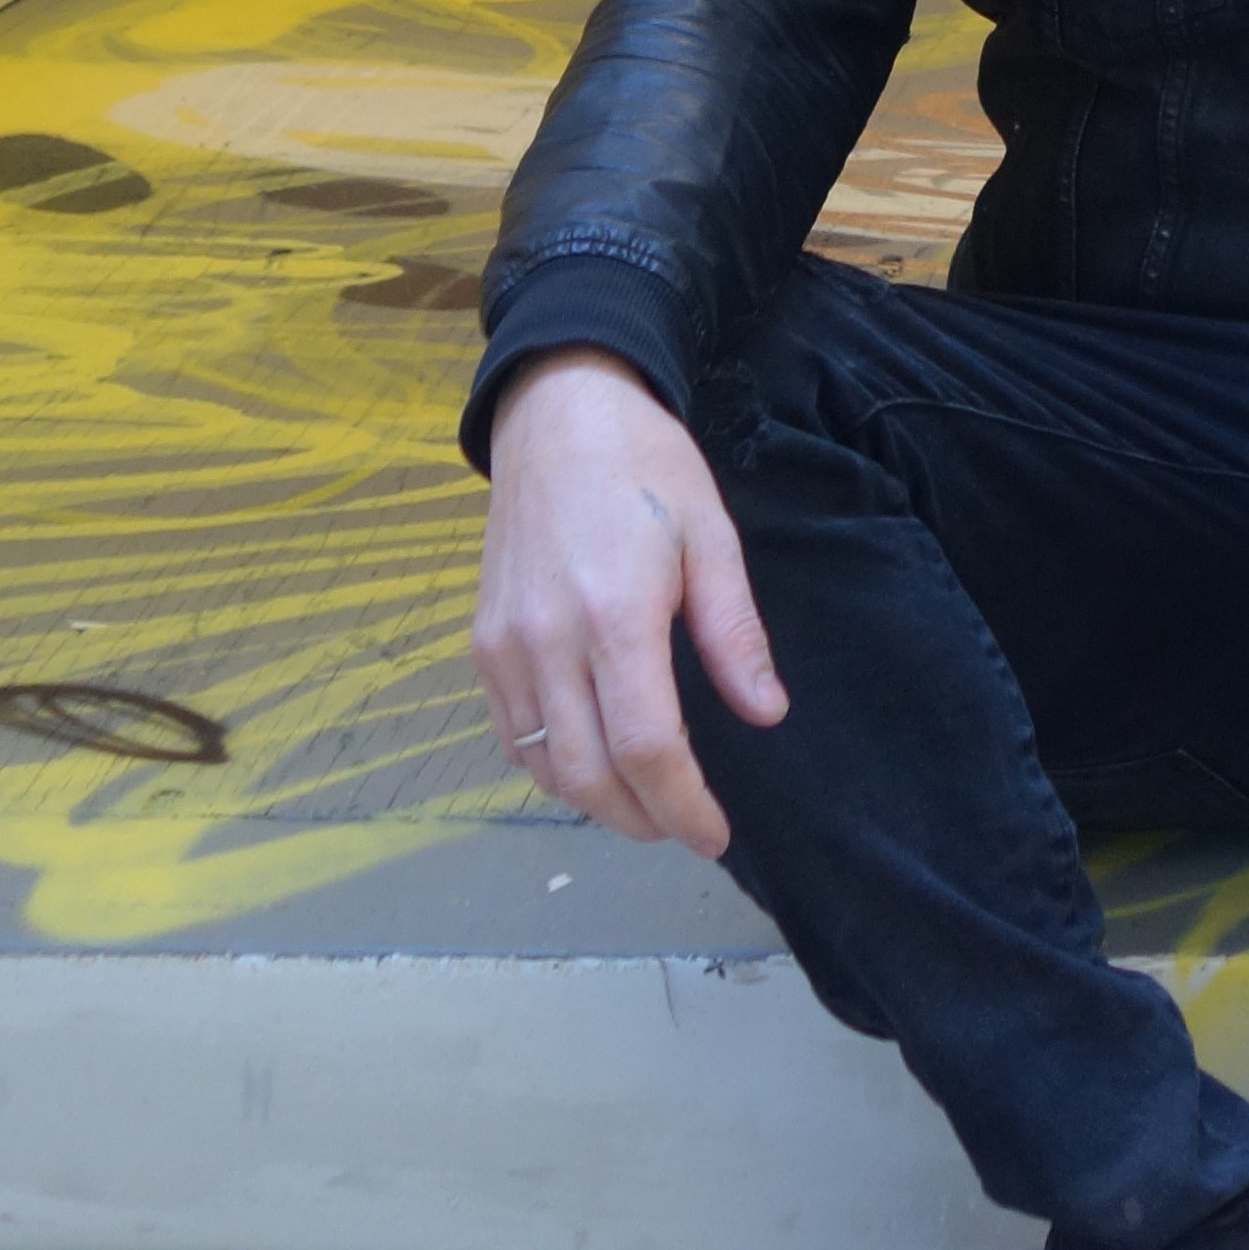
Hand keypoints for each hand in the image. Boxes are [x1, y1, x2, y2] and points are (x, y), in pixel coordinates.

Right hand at [468, 348, 781, 855]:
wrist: (557, 414)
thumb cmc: (647, 467)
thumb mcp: (713, 537)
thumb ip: (734, 633)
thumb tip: (766, 714)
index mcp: (615, 616)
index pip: (647, 748)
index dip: (683, 807)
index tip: (714, 835)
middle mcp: (547, 642)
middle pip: (588, 776)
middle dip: (641, 820)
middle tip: (684, 826)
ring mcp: (504, 646)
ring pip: (542, 767)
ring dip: (596, 801)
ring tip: (647, 802)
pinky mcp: (482, 644)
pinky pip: (511, 735)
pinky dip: (552, 767)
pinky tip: (594, 760)